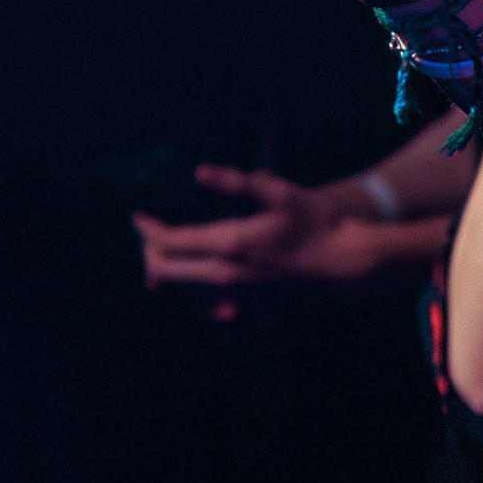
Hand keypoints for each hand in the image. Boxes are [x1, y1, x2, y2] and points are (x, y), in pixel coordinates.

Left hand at [132, 164, 380, 287]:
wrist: (345, 268)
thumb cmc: (316, 226)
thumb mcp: (281, 195)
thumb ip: (237, 184)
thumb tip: (199, 172)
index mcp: (229, 245)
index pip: (169, 242)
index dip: (146, 229)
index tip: (138, 216)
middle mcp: (224, 276)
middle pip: (165, 271)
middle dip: (149, 252)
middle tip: (149, 233)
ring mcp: (234, 298)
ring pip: (180, 291)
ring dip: (167, 272)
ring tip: (166, 253)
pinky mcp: (246, 310)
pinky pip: (202, 304)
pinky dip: (189, 290)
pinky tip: (196, 276)